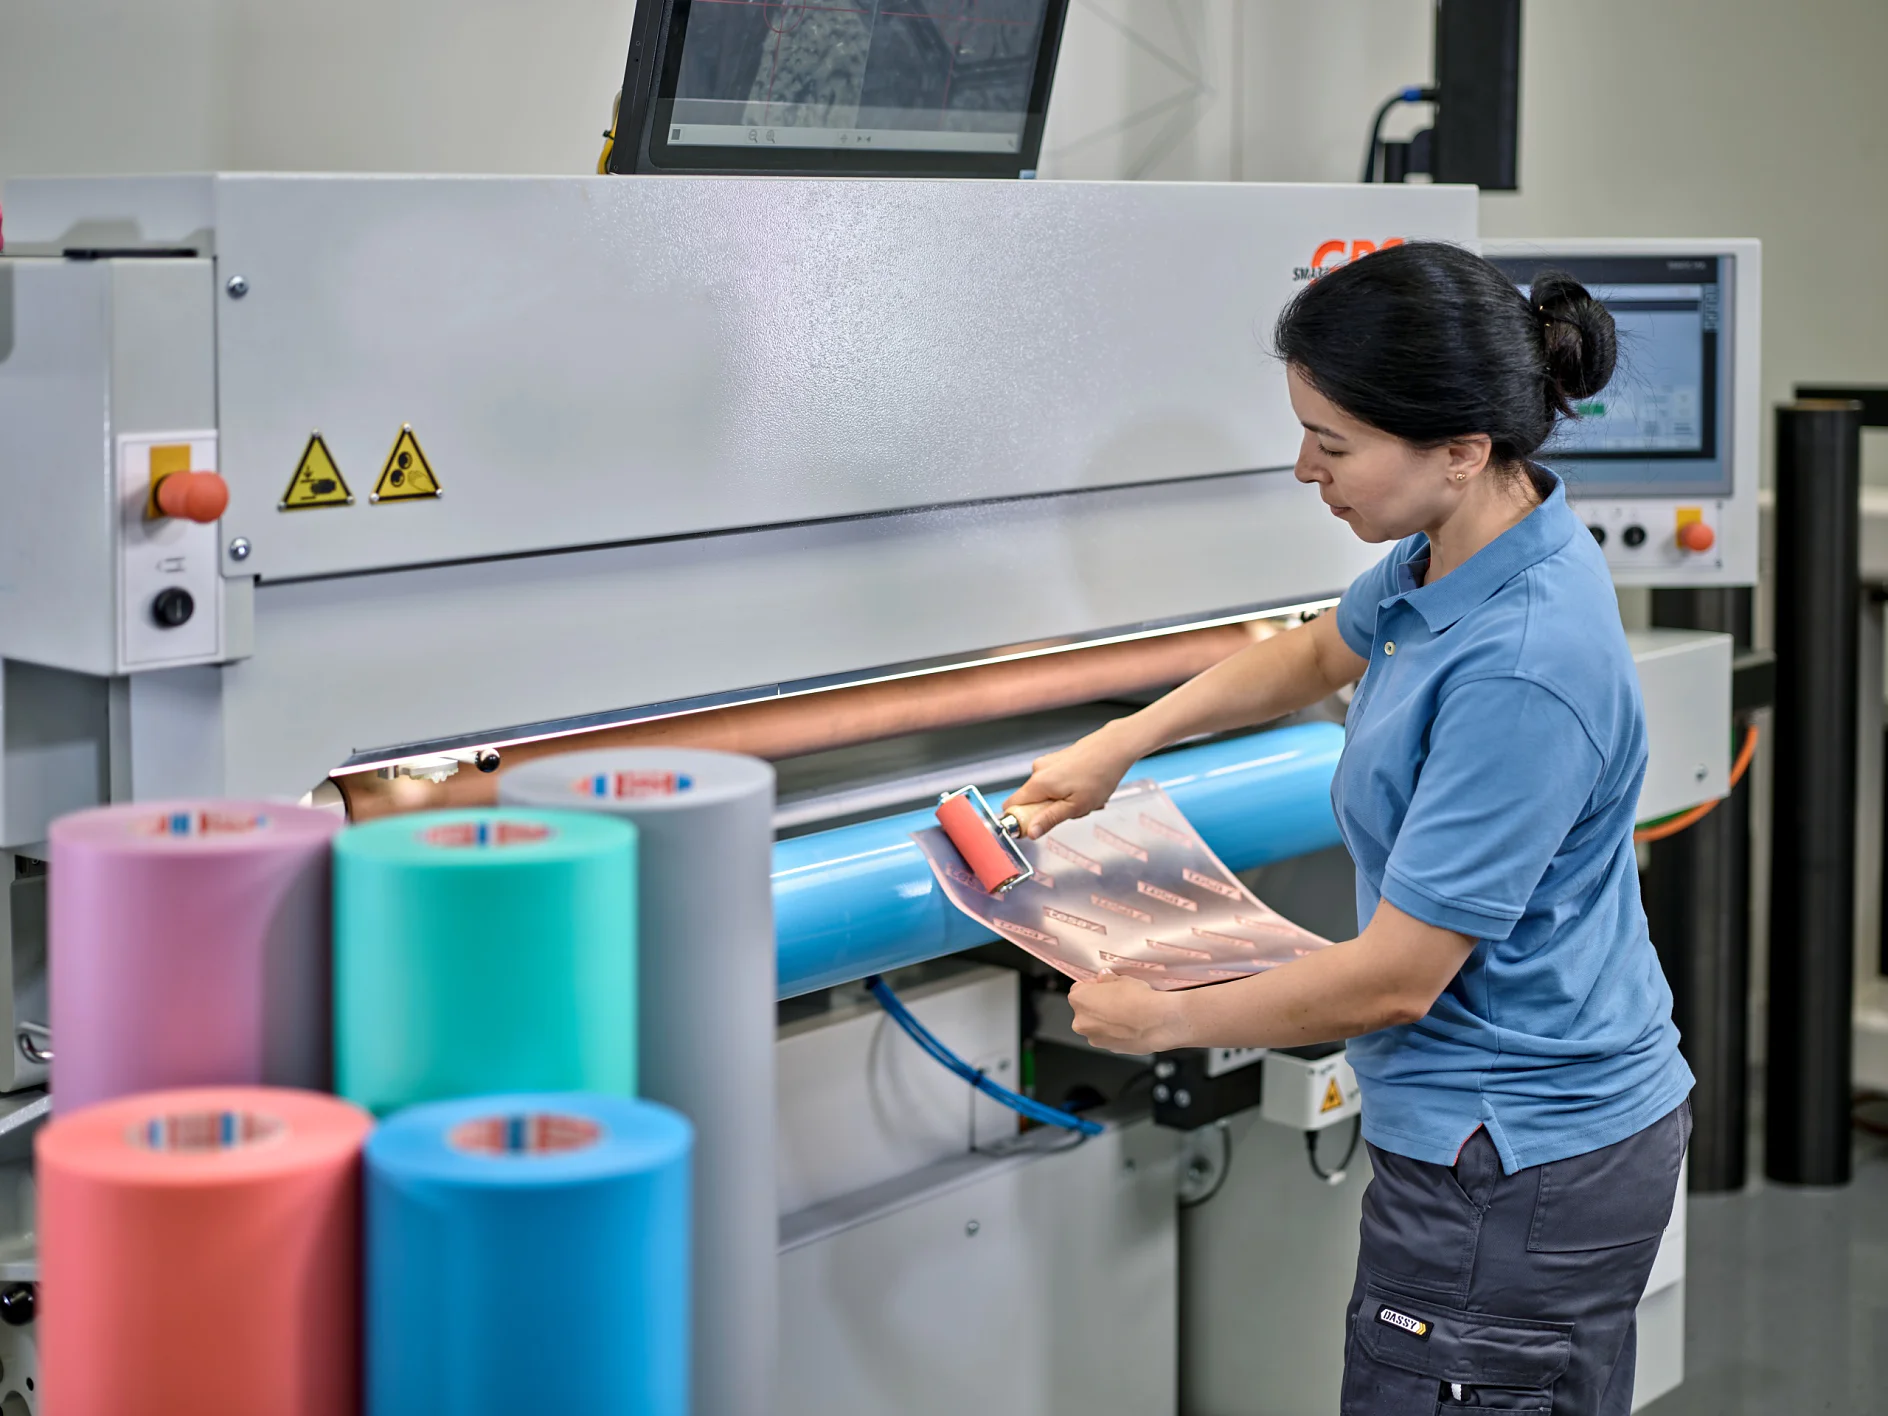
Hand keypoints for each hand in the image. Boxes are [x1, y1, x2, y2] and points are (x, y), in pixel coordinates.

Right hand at [1002, 721, 1144, 838]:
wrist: (1114, 747)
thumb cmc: (1099, 776)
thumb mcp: (1076, 806)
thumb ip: (1050, 819)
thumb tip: (1029, 833)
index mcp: (1038, 783)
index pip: (1011, 805)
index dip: (1019, 820)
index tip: (1037, 827)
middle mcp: (1038, 770)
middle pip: (1031, 801)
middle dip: (1051, 811)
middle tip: (1075, 810)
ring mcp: (1047, 763)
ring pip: (1046, 793)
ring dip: (1064, 801)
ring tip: (1086, 797)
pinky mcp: (1056, 760)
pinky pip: (1055, 782)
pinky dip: (1069, 789)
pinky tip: (1086, 786)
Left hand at [1068, 971, 1185, 1053]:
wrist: (1156, 1022)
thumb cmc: (1138, 999)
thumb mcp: (1122, 979)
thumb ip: (1107, 979)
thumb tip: (1104, 978)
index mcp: (1079, 999)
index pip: (1078, 989)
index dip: (1092, 987)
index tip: (1103, 986)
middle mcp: (1080, 1021)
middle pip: (1085, 1010)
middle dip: (1097, 1005)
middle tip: (1116, 1000)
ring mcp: (1093, 1038)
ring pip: (1096, 1026)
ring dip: (1105, 1021)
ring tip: (1126, 1014)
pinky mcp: (1108, 1049)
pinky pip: (1107, 1037)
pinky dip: (1115, 1032)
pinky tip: (1130, 1026)